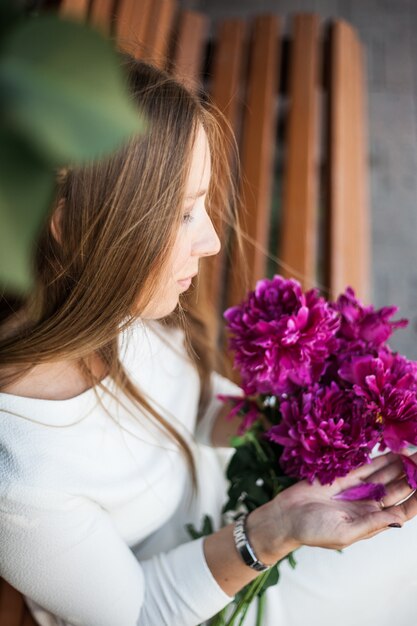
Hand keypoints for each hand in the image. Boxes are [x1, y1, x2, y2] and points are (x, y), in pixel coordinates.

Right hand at [250, 452, 416, 563]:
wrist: (285, 516)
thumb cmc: (313, 531)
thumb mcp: (345, 533)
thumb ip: (372, 523)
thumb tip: (399, 517)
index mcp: (372, 520)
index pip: (403, 508)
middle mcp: (368, 503)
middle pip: (399, 488)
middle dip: (413, 475)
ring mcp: (357, 488)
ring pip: (386, 474)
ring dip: (401, 464)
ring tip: (414, 452)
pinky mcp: (344, 475)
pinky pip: (368, 465)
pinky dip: (382, 458)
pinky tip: (396, 450)